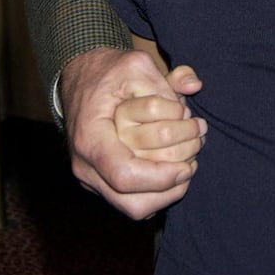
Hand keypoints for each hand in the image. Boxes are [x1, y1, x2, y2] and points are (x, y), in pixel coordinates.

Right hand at [61, 48, 204, 219]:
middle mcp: (86, 166)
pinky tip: (175, 172)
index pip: (124, 174)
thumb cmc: (108, 73)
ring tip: (188, 167)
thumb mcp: (136, 65)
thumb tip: (194, 86)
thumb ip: (165, 78)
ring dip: (166, 194)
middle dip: (169, 186)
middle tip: (193, 160)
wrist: (81, 79)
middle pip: (131, 201)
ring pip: (133, 209)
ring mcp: (92, 179)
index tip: (187, 164)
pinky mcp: (102, 183)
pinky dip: (158, 194)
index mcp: (91, 138)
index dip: (160, 176)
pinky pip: (132, 203)